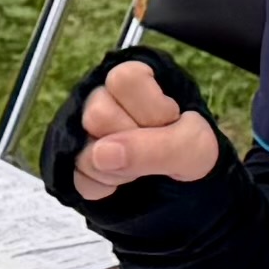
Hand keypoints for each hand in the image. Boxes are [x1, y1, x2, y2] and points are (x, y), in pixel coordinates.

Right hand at [54, 48, 226, 207]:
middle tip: (155, 148)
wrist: (187, 183)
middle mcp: (102, 99)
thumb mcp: (194, 147)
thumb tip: (102, 154)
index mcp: (134, 80)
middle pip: (97, 115)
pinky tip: (124, 182)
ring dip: (120, 170)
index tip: (170, 121)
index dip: (151, 108)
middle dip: (134, 143)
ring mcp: (84, 131)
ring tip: (142, 168)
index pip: (123, 80)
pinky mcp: (74, 162)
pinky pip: (77, 178)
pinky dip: (106, 187)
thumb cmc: (193, 151)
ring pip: (84, 151)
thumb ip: (158, 147)